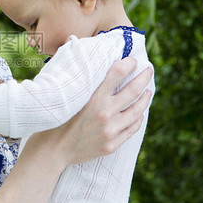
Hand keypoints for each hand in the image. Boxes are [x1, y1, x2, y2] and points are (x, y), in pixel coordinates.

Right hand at [29, 57, 152, 166]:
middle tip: (148, 70)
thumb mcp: (68, 96)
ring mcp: (110, 130)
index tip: (132, 60)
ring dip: (145, 98)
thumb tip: (83, 53)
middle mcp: (105, 113)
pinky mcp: (112, 144)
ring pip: (137, 111)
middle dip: (144, 77)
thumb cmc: (58, 118)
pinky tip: (138, 113)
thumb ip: (82, 80)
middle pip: (133, 90)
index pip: (118, 73)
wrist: (54, 149)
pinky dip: (138, 118)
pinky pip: (132, 128)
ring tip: (147, 91)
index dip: (128, 63)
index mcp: (93, 98)